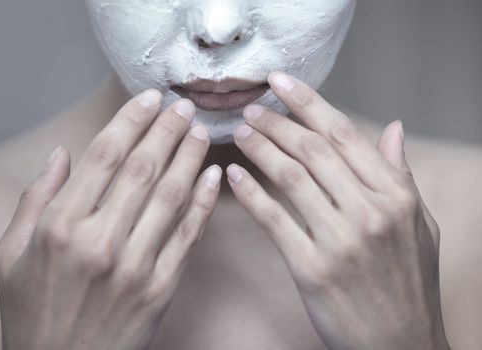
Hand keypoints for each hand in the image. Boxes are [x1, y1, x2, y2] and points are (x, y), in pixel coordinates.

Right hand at [0, 90, 221, 349]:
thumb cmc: (33, 311)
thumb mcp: (12, 253)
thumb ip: (36, 199)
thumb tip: (62, 154)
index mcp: (60, 226)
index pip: (104, 156)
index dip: (132, 120)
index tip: (150, 99)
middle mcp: (99, 241)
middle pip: (143, 169)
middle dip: (167, 130)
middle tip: (184, 106)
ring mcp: (135, 266)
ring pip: (171, 197)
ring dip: (190, 158)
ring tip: (201, 131)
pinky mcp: (161, 288)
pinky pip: (188, 236)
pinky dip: (205, 203)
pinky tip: (215, 176)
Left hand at [228, 72, 450, 349]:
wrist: (400, 343)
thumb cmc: (407, 282)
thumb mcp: (419, 225)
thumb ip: (401, 175)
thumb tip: (394, 130)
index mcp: (396, 195)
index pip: (344, 134)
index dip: (308, 103)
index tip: (281, 82)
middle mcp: (370, 211)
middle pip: (313, 149)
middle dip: (276, 122)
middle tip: (252, 108)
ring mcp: (341, 241)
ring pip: (290, 177)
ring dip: (260, 148)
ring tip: (240, 132)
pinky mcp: (312, 269)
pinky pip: (275, 220)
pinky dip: (251, 193)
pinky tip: (234, 175)